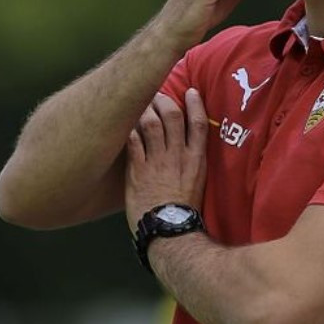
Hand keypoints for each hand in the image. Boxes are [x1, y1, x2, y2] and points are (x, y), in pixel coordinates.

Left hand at [125, 88, 209, 231]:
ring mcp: (157, 162)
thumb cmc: (183, 212)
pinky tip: (125, 124)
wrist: (169, 232)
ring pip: (151, 124)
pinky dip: (129, 129)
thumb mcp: (197, 184)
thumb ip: (191, 163)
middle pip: (173, 116)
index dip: (195, 103)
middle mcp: (178, 157)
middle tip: (157, 94)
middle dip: (164, 99)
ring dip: (145, 110)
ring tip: (140, 105)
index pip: (199, 123)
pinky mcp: (138, 171)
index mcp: (196, 160)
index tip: (191, 91)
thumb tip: (185, 149)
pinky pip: (133, 141)